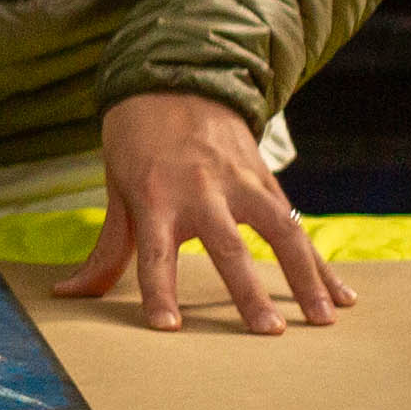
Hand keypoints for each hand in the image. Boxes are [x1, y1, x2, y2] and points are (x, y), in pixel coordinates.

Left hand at [60, 93, 357, 335]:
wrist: (175, 78)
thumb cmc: (138, 144)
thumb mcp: (117, 190)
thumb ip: (106, 250)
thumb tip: (69, 295)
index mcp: (155, 197)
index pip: (154, 253)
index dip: (159, 290)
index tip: (168, 327)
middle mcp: (201, 190)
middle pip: (227, 246)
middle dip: (247, 290)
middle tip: (267, 331)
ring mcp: (240, 183)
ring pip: (280, 231)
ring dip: (304, 277)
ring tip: (322, 319)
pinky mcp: (266, 180)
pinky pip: (297, 224)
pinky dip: (320, 262)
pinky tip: (342, 295)